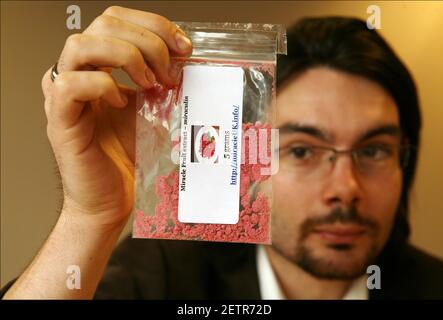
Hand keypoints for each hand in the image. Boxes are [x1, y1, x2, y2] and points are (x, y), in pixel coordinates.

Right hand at [42, 6, 191, 229]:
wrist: (111, 198)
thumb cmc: (128, 157)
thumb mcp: (152, 109)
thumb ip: (161, 81)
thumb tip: (188, 60)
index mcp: (98, 66)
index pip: (118, 20)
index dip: (154, 25)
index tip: (184, 46)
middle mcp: (77, 73)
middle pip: (104, 24)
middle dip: (148, 41)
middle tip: (171, 71)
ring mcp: (64, 95)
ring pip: (81, 45)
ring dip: (126, 57)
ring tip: (149, 83)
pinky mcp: (60, 120)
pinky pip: (72, 85)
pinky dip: (103, 87)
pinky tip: (123, 102)